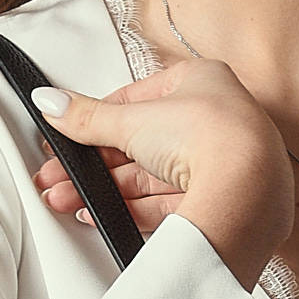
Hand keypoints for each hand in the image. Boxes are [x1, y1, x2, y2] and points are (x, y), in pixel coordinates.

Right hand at [30, 61, 294, 290]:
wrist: (247, 191)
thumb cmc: (211, 136)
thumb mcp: (133, 120)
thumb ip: (88, 117)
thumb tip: (51, 102)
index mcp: (202, 82)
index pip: (137, 101)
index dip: (97, 122)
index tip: (69, 138)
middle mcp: (214, 122)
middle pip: (141, 146)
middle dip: (95, 166)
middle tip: (60, 178)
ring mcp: (217, 166)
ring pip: (150, 179)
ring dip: (106, 191)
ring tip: (68, 200)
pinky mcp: (216, 204)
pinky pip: (166, 206)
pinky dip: (132, 211)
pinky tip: (102, 215)